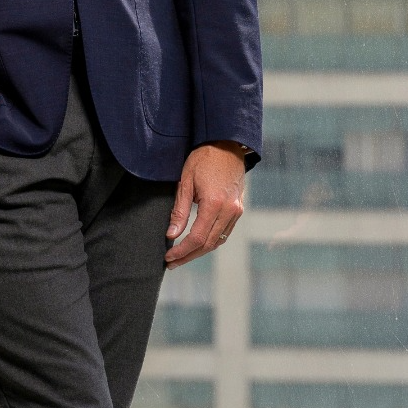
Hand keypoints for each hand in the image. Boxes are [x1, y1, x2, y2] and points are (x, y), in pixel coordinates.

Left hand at [165, 141, 245, 267]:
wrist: (226, 144)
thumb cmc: (203, 159)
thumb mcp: (185, 182)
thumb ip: (179, 211)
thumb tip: (171, 235)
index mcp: (215, 204)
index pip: (197, 238)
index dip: (182, 251)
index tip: (168, 257)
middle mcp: (229, 211)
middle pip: (208, 244)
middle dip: (189, 256)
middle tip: (172, 263)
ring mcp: (236, 211)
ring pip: (218, 240)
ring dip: (200, 251)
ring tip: (182, 256)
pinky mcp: (238, 209)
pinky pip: (224, 232)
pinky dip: (211, 240)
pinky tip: (198, 243)